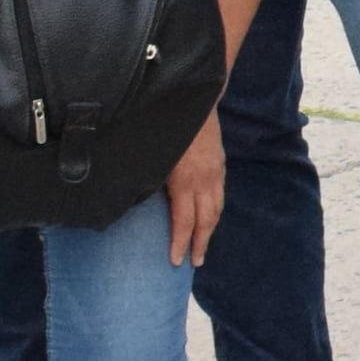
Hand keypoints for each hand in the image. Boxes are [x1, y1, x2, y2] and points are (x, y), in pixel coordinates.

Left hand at [165, 113, 227, 263]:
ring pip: (216, 209)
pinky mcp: (220, 164)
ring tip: (203, 247)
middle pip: (205, 221)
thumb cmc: (167, 125)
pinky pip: (220, 195)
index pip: (185, 221)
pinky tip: (209, 218)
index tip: (175, 260)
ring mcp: (215, 172)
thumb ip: (152, 180)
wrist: (199, 98)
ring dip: (210, 230)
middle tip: (194, 263)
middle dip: (199, 244)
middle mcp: (205, 180)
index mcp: (185, 180)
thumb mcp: (154, 155)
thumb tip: (139, 200)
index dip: (180, 242)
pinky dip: (215, 212)